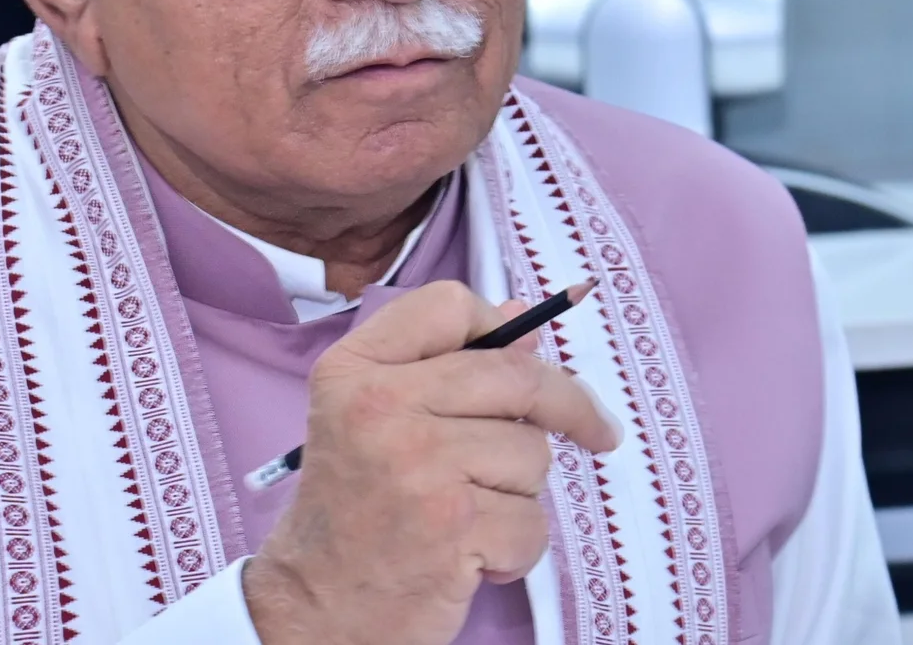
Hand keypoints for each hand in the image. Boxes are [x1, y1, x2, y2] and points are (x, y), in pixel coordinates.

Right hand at [243, 280, 620, 644]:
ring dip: (520, 493)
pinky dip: (514, 549)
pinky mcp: (452, 526)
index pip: (448, 305)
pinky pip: (532, 522)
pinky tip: (470, 556)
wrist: (314, 606)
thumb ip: (438, 367)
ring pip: (532, 455)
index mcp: (353, 370)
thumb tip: (526, 324)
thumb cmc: (351, 512)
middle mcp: (380, 406)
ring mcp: (418, 465)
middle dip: (571, 406)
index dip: (500, 325)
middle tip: (598, 430)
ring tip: (469, 515)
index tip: (530, 355)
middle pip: (516, 376)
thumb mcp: (368, 419)